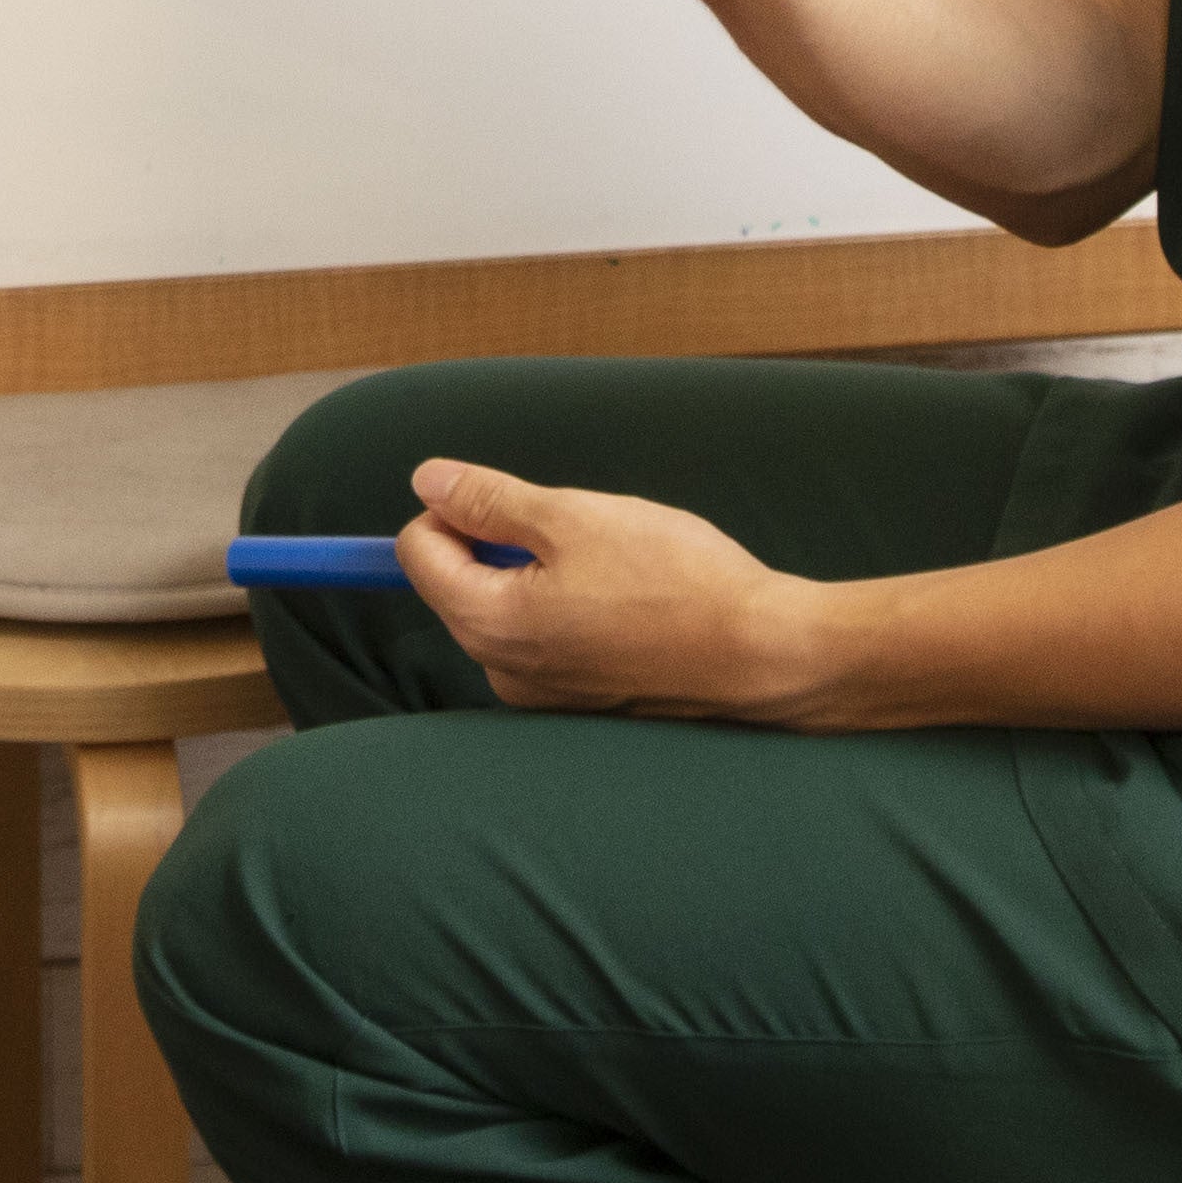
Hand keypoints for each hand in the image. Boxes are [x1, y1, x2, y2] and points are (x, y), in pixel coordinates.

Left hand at [396, 457, 842, 723]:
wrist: (764, 654)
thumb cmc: (676, 583)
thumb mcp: (574, 517)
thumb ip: (490, 501)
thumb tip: (428, 482)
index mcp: (488, 623)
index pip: (417, 551)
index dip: (455, 507)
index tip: (512, 497)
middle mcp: (502, 671)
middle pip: (460, 582)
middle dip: (504, 543)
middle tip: (581, 531)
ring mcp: (543, 695)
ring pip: (510, 607)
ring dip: (543, 574)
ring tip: (616, 567)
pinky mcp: (582, 700)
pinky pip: (550, 637)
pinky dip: (574, 607)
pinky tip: (630, 599)